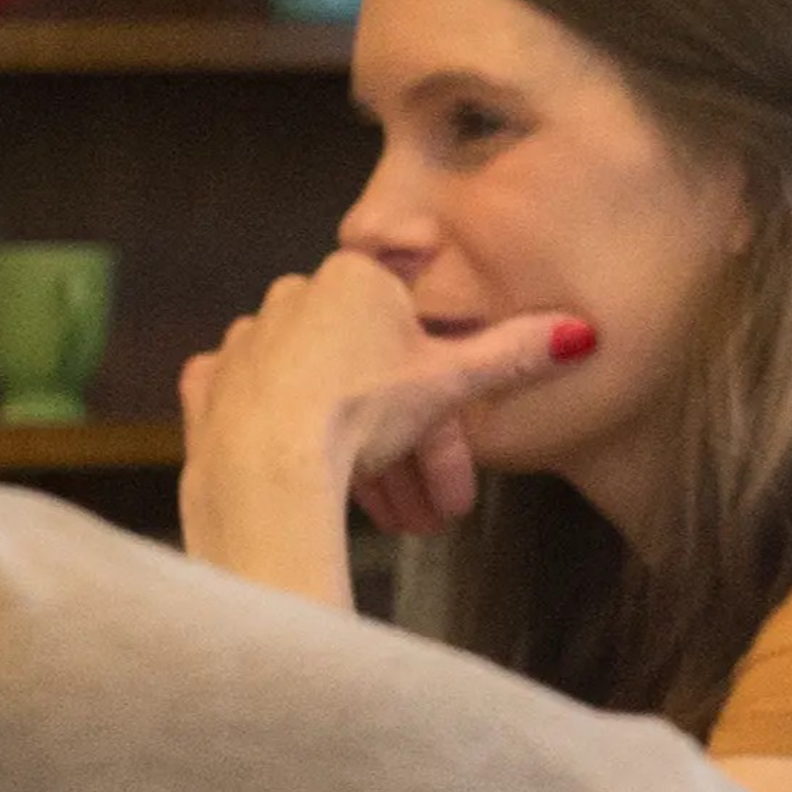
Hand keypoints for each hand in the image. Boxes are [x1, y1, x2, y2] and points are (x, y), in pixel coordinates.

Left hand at [180, 252, 591, 610]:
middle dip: (406, 434)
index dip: (441, 373)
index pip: (414, 319)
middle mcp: (294, 294)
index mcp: (357, 278)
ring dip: (352, 442)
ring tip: (383, 512)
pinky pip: (249, 397)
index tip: (447, 413)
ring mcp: (246, 340)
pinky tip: (300, 457)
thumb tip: (582, 333)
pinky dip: (276, 425)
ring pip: (314, 388)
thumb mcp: (452, 383)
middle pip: (367, 363)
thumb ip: (514, 354)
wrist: (266, 465)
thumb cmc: (361, 411)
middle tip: (432, 503)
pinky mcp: (208, 385)